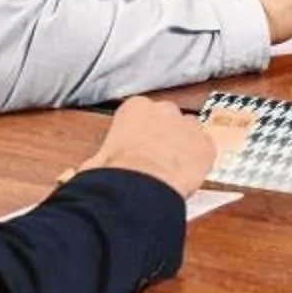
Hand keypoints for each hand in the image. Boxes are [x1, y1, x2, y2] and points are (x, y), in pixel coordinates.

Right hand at [82, 94, 231, 198]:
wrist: (142, 184)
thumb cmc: (117, 171)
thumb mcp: (96, 161)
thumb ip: (98, 159)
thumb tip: (84, 171)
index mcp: (136, 108)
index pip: (140, 114)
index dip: (139, 135)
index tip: (135, 149)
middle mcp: (165, 110)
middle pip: (167, 120)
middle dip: (163, 137)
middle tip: (153, 160)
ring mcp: (189, 126)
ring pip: (188, 134)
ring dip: (182, 148)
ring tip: (169, 171)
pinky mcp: (207, 145)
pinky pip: (204, 151)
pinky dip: (198, 163)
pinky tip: (185, 176)